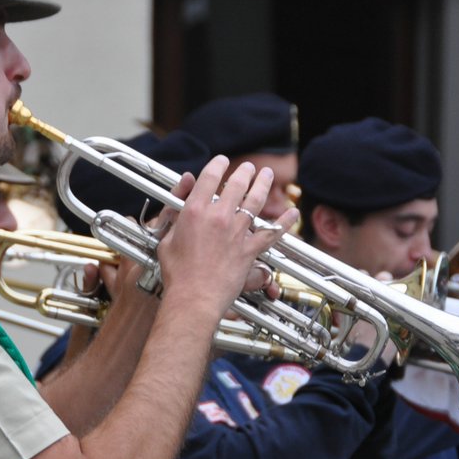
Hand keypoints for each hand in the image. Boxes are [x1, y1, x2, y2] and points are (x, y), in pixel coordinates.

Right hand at [156, 158, 294, 313]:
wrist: (194, 297)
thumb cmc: (177, 273)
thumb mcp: (165, 238)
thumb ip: (173, 210)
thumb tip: (183, 186)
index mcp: (194, 211)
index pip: (209, 177)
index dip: (217, 165)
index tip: (221, 161)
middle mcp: (218, 217)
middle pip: (236, 184)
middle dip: (244, 172)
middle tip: (249, 167)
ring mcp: (236, 232)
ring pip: (255, 201)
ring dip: (263, 185)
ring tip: (267, 175)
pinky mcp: (249, 249)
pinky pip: (271, 233)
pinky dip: (284, 222)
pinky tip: (292, 213)